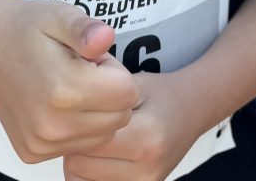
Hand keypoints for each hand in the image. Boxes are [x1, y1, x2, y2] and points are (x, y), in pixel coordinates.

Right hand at [0, 0, 139, 163]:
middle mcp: (52, 125)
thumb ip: (85, 28)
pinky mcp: (33, 153)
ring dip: (96, 111)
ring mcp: (41, 143)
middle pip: (119, 117)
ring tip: (69, 84)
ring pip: (102, 135)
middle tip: (80, 69)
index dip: (114, 70)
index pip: (128, 92)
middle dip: (109, 92)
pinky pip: (79, 145)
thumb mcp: (59, 14)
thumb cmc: (28, 27)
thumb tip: (107, 37)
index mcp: (64, 88)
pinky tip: (57, 103)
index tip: (91, 57)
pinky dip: (78, 126)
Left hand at [63, 71, 200, 180]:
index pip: (88, 141)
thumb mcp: (132, 83)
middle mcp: (147, 169)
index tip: (75, 110)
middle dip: (73, 144)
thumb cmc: (160, 94)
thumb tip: (62, 106)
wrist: (193, 110)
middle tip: (81, 123)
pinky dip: (88, 175)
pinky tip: (97, 157)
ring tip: (90, 140)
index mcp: (146, 137)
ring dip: (77, 163)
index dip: (74, 124)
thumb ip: (101, 96)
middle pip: (79, 166)